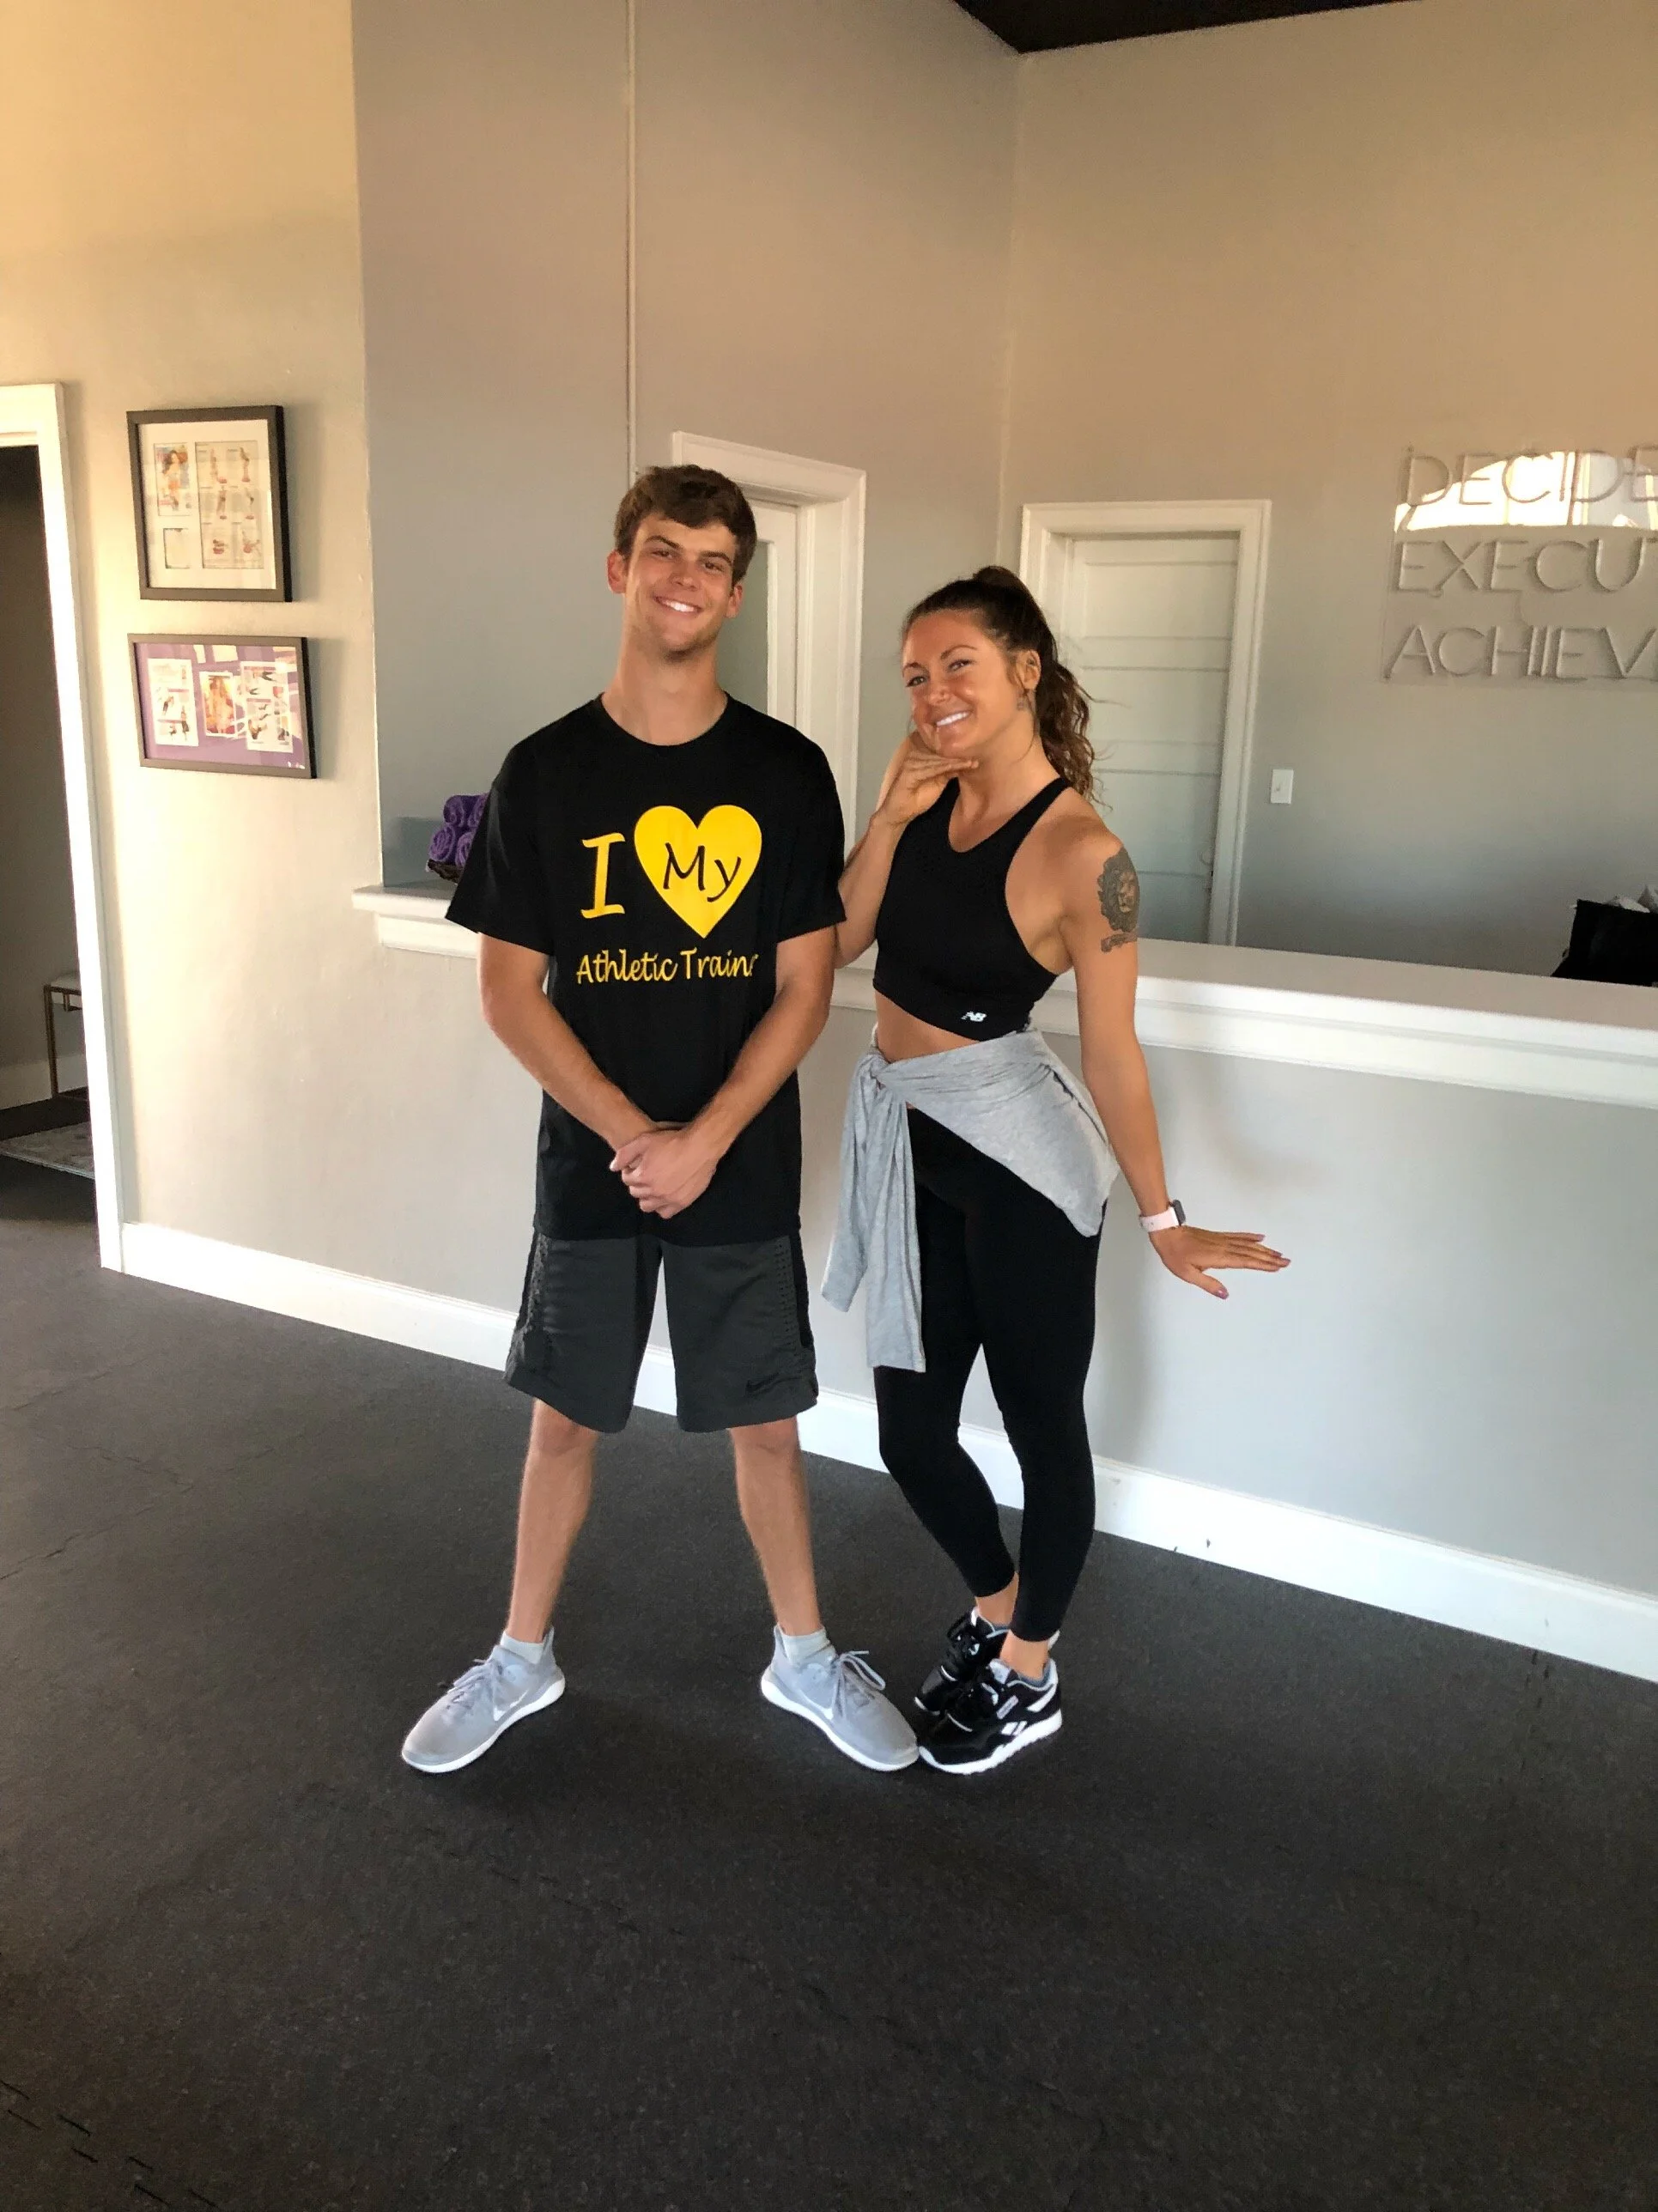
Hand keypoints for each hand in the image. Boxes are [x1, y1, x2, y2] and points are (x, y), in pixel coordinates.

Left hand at [609, 1123, 721, 1218]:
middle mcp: (654, 1191)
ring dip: (647, 1197)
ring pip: (647, 1206)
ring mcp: (668, 1199)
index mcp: (643, 1176)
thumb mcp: (645, 1140)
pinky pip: (665, 1213)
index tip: (636, 1167)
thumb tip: (613, 1168)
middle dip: (637, 1183)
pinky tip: (665, 1196)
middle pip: (636, 1192)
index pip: (627, 1179)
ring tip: (654, 1187)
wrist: (700, 1147)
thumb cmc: (673, 1141)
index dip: (630, 1172)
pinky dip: (662, 1206)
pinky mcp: (681, 1203)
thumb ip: (625, 1154)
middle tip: (646, 1174)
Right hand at [874, 734, 974, 830]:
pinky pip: (932, 767)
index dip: (957, 752)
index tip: (974, 754)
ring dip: (956, 761)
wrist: (900, 812)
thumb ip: (948, 771)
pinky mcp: (910, 771)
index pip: (941, 749)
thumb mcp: (938, 782)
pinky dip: (947, 767)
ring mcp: (912, 761)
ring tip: (971, 762)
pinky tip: (959, 767)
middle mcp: (915, 753)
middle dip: (959, 755)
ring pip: (938, 758)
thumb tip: (964, 761)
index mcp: (921, 753)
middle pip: (940, 751)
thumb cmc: (917, 797)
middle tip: (975, 757)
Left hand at [1149, 1225, 1288, 1299]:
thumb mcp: (1188, 1274)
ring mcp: (1222, 1240)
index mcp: (1218, 1258)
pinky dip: (1250, 1237)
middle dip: (1270, 1258)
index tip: (1276, 1267)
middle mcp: (1223, 1247)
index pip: (1245, 1262)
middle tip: (1286, 1261)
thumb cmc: (1175, 1254)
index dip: (1262, 1265)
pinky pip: (1238, 1236)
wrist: (1167, 1234)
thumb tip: (1225, 1294)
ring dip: (1264, 1249)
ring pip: (1248, 1244)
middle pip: (1251, 1253)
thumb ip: (1208, 1284)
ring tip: (1278, 1253)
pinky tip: (1260, 1238)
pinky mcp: (1218, 1236)